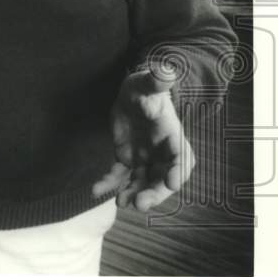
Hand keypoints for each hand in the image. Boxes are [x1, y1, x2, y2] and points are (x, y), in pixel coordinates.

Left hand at [92, 68, 195, 211]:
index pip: (181, 156)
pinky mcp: (126, 158)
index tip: (173, 183)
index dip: (178, 170)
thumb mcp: (148, 81)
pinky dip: (109, 184)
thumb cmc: (144, 86)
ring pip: (142, 181)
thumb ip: (157, 80)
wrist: (132, 93)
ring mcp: (144, 157)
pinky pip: (119, 175)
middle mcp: (160, 151)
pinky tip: (96, 190)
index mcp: (171, 134)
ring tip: (120, 202)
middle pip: (162, 178)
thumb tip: (166, 72)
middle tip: (140, 204)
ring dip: (133, 193)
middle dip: (154, 192)